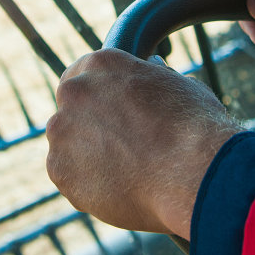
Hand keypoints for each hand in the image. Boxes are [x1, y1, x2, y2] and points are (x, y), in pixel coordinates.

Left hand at [46, 49, 242, 239]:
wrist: (191, 171)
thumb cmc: (195, 128)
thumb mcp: (178, 86)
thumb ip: (153, 79)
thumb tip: (152, 69)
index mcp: (101, 64)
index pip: (85, 76)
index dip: (100, 98)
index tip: (113, 116)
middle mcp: (73, 91)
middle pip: (71, 112)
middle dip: (90, 129)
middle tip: (122, 149)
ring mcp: (62, 130)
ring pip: (67, 147)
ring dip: (87, 158)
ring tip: (128, 174)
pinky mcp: (59, 169)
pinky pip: (69, 178)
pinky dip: (88, 187)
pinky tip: (120, 190)